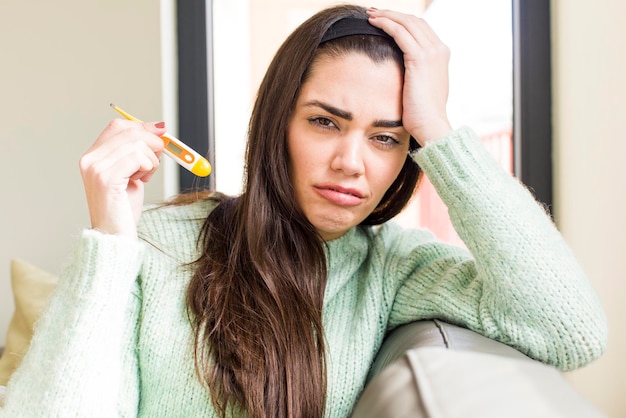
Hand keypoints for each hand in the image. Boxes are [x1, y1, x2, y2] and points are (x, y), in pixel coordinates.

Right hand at [79, 119, 165, 237]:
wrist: (115, 235)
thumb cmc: (124, 208)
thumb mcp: (134, 172)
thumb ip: (140, 150)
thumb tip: (159, 127)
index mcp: (93, 156)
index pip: (118, 126)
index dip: (142, 126)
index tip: (161, 132)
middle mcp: (90, 159)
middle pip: (130, 131)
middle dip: (153, 143)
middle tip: (156, 161)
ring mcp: (95, 168)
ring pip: (137, 143)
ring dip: (151, 160)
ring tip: (143, 177)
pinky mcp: (106, 178)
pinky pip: (138, 157)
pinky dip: (148, 167)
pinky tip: (141, 181)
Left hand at [367, 8, 451, 144]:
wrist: (430, 125)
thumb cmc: (422, 114)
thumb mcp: (422, 88)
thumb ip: (417, 74)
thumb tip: (403, 72)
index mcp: (441, 54)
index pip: (420, 28)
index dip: (401, 21)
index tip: (384, 19)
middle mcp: (439, 49)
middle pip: (413, 21)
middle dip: (392, 14)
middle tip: (373, 12)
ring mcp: (431, 52)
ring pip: (406, 23)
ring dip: (386, 15)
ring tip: (370, 14)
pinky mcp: (419, 59)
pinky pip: (400, 32)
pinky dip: (386, 24)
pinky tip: (373, 22)